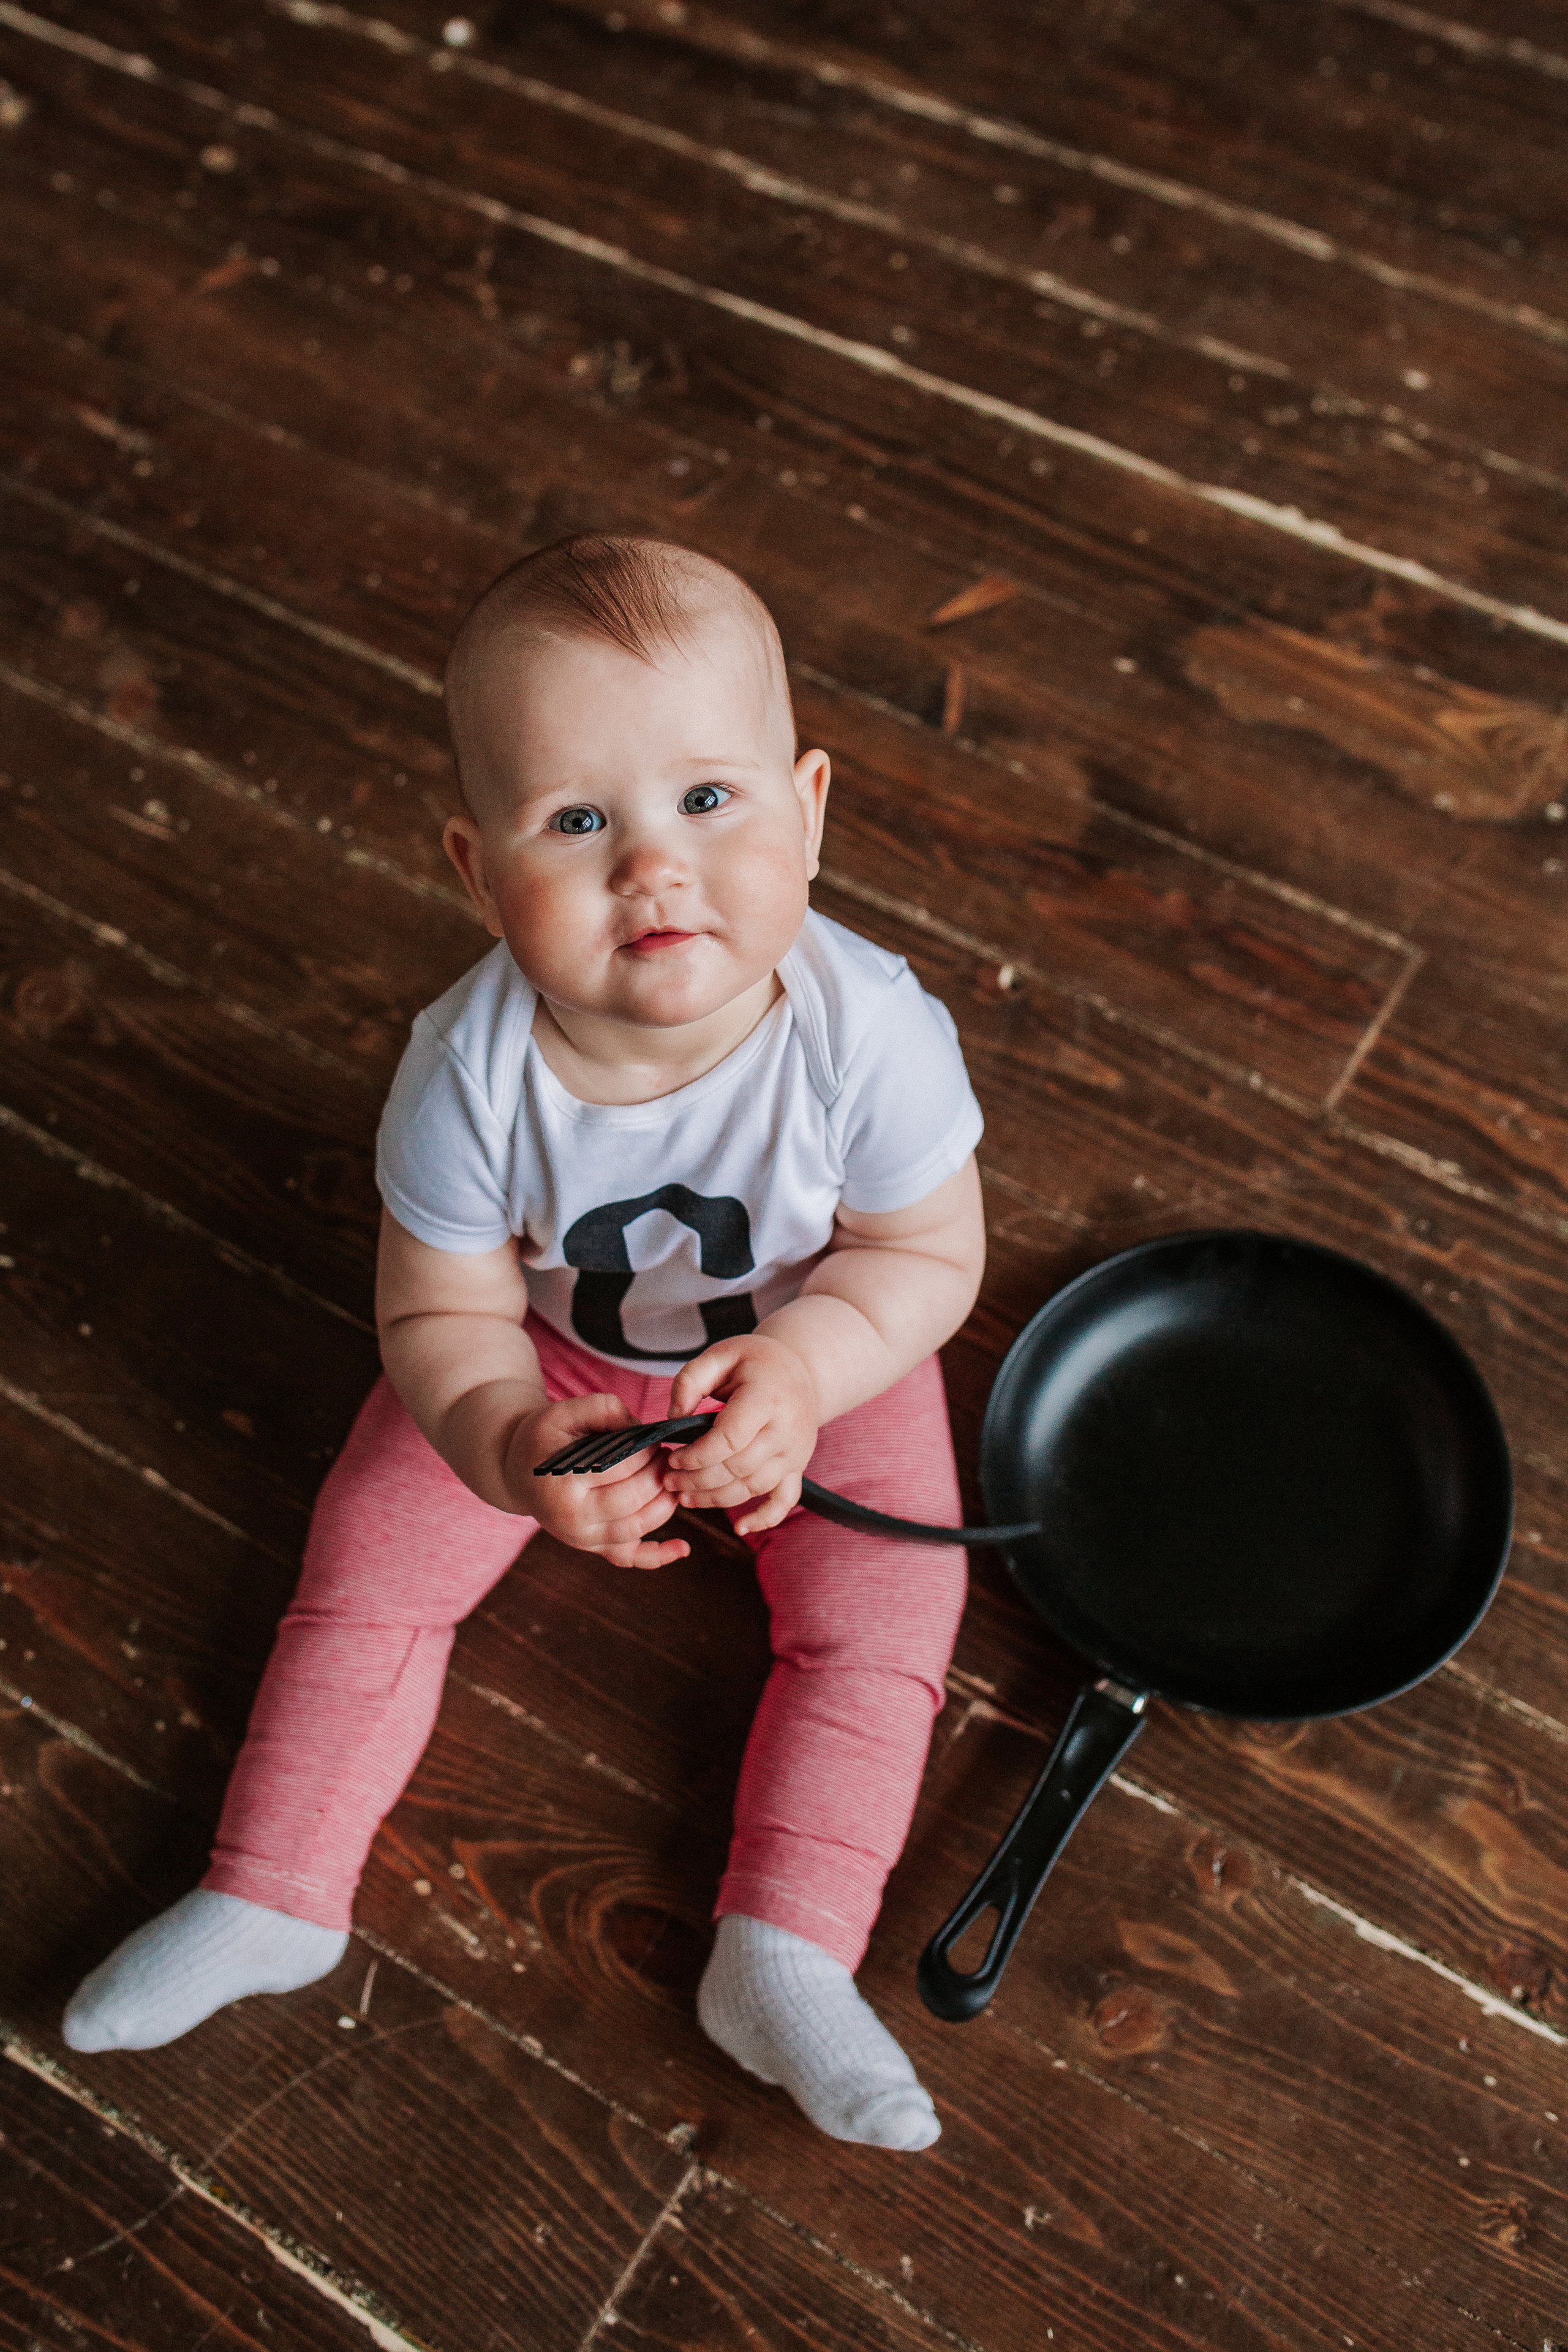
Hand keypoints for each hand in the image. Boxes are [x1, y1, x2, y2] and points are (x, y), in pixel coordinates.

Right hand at [507, 1394, 689, 1570]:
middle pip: (633, 1500)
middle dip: (659, 1475)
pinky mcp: (593, 1548)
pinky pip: (629, 1558)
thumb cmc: (543, 1439)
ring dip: (665, 1503)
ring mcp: (583, 1539)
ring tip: (671, 1478)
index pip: (621, 1468)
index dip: (647, 1452)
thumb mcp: (562, 1412)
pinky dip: (658, 1556)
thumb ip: (603, 1409)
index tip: (654, 1439)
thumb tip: (643, 1429)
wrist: (516, 1472)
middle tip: (667, 1456)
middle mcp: (572, 1519)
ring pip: (638, 1528)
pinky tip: (682, 1547)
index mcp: (563, 1483)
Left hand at [664, 1333, 819, 1535]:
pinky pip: (785, 1501)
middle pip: (738, 1468)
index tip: (671, 1458)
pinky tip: (741, 1529)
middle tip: (667, 1481)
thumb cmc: (754, 1361)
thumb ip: (690, 1380)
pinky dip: (765, 1519)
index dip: (696, 1456)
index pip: (729, 1439)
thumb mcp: (721, 1354)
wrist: (802, 1370)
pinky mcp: (798, 1467)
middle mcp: (787, 1429)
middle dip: (697, 1480)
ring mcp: (796, 1452)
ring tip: (684, 1497)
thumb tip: (672, 1418)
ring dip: (716, 1499)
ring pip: (753, 1487)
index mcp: (767, 1397)